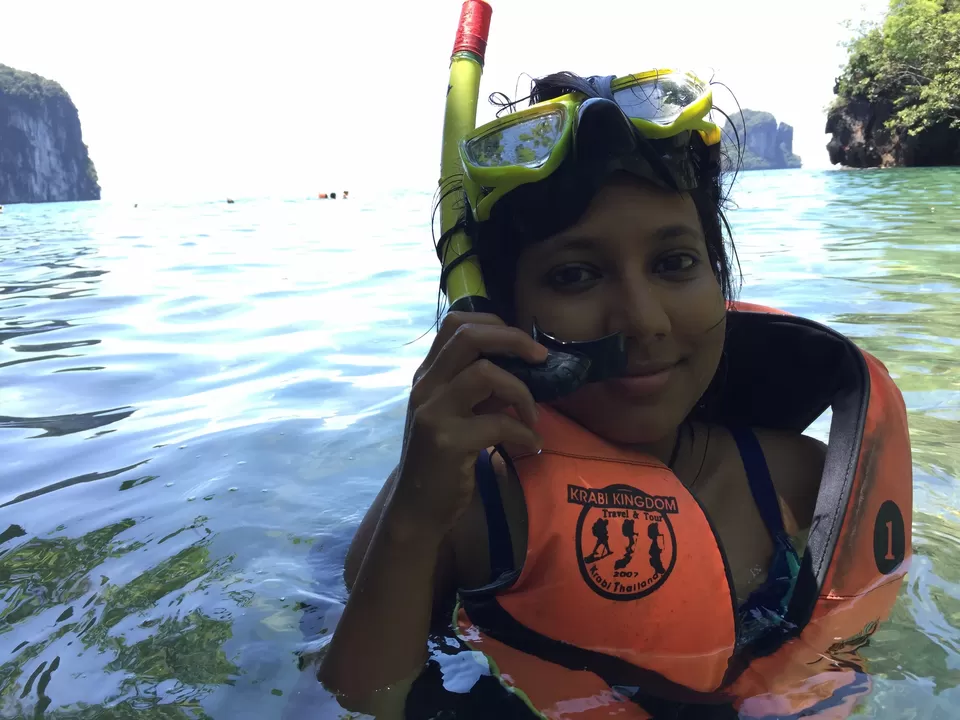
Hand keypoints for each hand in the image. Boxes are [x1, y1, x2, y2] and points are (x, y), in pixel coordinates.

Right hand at [389, 312, 546, 536]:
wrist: (418, 506)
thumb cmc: (442, 458)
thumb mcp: (455, 413)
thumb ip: (478, 386)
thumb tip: (523, 363)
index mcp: (427, 374)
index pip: (456, 322)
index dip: (496, 324)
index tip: (524, 345)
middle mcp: (425, 386)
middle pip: (469, 336)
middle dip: (514, 340)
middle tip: (541, 358)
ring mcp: (433, 412)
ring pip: (485, 373)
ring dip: (521, 391)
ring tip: (533, 416)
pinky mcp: (448, 442)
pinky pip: (498, 422)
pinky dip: (524, 432)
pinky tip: (531, 445)